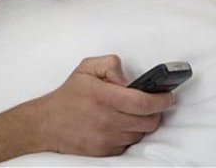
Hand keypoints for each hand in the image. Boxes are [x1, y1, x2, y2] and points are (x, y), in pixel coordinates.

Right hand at [40, 55, 173, 156]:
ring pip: (141, 133)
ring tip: (130, 112)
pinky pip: (129, 143)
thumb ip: (111, 64)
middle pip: (150, 121)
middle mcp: (107, 119)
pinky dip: (129, 134)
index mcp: (104, 97)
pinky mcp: (106, 151)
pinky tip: (119, 124)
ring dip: (141, 123)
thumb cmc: (69, 95)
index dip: (162, 99)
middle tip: (151, 103)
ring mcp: (107, 138)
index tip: (168, 96)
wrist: (48, 123)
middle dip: (155, 111)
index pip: (144, 102)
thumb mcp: (86, 68)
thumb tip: (129, 79)